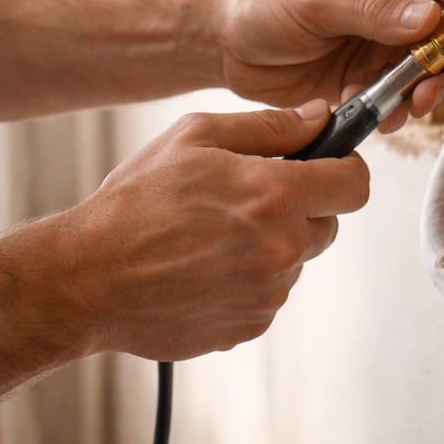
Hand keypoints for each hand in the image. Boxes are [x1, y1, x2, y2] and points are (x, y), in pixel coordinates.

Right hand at [56, 101, 366, 359]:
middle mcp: (280, 249)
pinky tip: (203, 268)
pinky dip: (248, 281)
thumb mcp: (194, 138)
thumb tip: (319, 117)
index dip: (344, 170)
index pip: (355, 184)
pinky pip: (269, 295)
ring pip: (295, 261)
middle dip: (301, 209)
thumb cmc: (135, 203)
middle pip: (329, 225)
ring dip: (270, 247)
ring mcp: (267, 294)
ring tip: (211, 237)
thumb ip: (269, 126)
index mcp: (274, 195)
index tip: (327, 167)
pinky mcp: (250, 326)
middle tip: (248, 201)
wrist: (88, 279)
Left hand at [212, 0, 443, 129]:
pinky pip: (407, 101)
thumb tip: (427, 18)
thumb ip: (373, 11)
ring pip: (439, 74)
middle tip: (431, 90)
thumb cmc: (263, 1)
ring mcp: (390, 46)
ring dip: (428, 95)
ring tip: (403, 106)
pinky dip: (399, 113)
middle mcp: (400, 6)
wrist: (226, 43)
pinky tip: (374, 112)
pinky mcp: (375, 81)